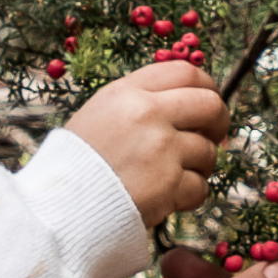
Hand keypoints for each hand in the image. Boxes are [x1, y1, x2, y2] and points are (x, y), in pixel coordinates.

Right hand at [61, 61, 227, 227]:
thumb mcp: (100, 114)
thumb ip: (138, 102)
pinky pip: (200, 187)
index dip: (206, 86)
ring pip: (208, 151)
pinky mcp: (168, 183)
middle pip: (210, 105)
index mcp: (128, 92)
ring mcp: (161, 148)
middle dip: (218, 123)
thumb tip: (186, 102)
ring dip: (199, 166)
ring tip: (174, 175)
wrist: (58, 205)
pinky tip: (168, 198)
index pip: (186, 72)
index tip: (207, 102)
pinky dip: (189, 196)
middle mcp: (148, 113)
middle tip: (211, 138)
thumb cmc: (76, 162)